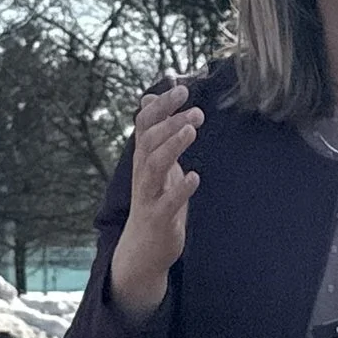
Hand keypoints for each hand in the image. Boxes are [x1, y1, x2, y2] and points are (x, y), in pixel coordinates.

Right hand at [108, 83, 201, 320]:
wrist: (143, 248)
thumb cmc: (155, 200)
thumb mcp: (156, 163)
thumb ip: (156, 133)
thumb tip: (150, 97)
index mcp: (144, 158)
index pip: (146, 124)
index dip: (161, 105)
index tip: (182, 88)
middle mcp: (142, 173)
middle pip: (149, 141)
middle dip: (170, 122)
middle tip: (196, 110)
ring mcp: (148, 196)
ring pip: (153, 166)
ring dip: (172, 146)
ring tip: (191, 131)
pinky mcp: (158, 218)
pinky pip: (166, 202)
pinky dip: (179, 189)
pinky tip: (195, 177)